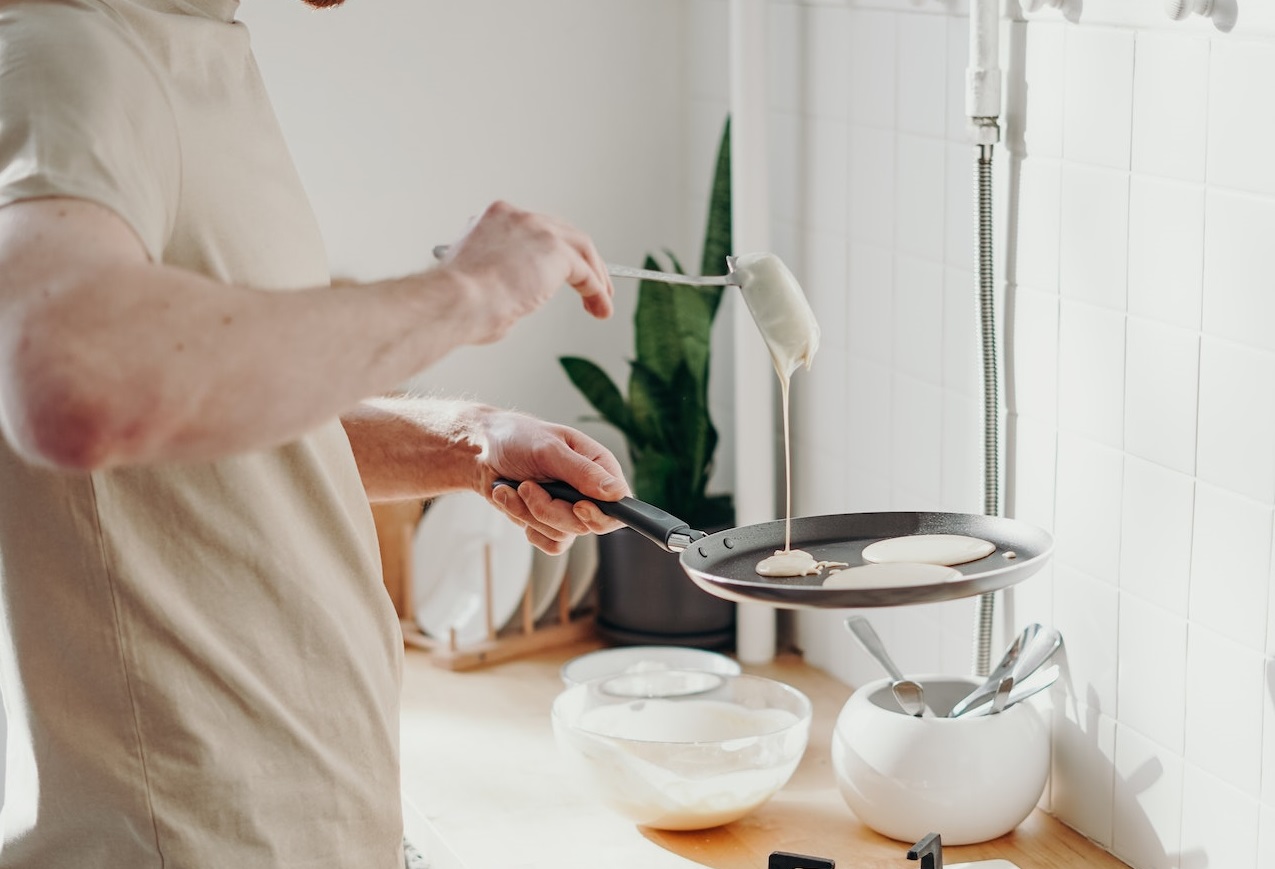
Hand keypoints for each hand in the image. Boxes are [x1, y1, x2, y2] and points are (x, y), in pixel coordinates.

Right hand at [436, 201, 613, 344]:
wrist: (455, 300)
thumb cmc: (456, 301)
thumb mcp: (478, 282)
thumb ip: (502, 282)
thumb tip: (514, 302)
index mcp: (496, 220)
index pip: (536, 230)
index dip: (553, 253)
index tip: (560, 272)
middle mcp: (519, 218)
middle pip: (564, 234)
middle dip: (581, 262)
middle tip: (591, 285)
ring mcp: (538, 230)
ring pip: (581, 249)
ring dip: (596, 275)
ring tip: (601, 300)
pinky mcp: (556, 251)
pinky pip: (586, 272)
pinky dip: (597, 291)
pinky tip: (600, 308)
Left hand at [474, 409, 627, 553]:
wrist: (482, 451)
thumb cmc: (517, 439)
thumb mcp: (549, 449)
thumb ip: (582, 472)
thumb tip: (616, 493)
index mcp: (598, 467)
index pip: (619, 504)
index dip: (601, 514)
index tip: (577, 506)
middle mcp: (589, 492)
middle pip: (587, 525)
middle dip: (550, 510)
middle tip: (528, 487)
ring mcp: (569, 509)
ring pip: (563, 534)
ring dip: (529, 513)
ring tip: (515, 487)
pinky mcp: (549, 523)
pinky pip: (549, 543)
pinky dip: (525, 523)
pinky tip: (513, 501)